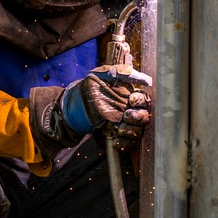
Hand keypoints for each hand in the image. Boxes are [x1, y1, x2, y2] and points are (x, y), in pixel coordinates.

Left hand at [29, 67, 151, 157]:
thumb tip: (141, 77)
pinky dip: (125, 144)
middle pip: (144, 117)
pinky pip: (129, 144)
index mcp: (130, 95)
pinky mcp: (119, 137)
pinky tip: (116, 141)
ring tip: (120, 130)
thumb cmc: (89, 89)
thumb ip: (119, 73)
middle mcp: (131, 110)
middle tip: (126, 116)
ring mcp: (126, 125)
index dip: (140, 100)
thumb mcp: (101, 76)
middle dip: (137, 118)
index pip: (143, 99)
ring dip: (131, 132)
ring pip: (138, 132)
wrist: (73, 108)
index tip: (131, 100)